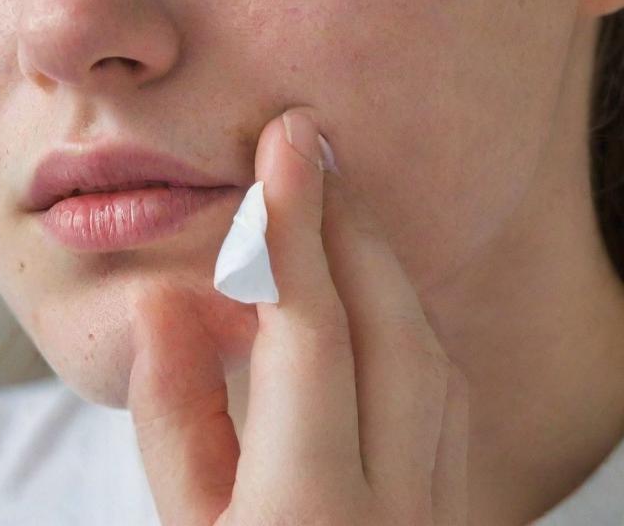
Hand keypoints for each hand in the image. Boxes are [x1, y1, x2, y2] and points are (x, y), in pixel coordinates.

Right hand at [126, 107, 469, 525]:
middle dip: (347, 222)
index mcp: (309, 516)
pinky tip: (366, 290)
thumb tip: (166, 301)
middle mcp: (400, 514)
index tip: (285, 140)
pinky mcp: (464, 513)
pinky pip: (446, 395)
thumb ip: (172, 419)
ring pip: (432, 356)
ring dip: (380, 265)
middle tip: (307, 143)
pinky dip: (403, 321)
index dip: (294, 226)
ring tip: (329, 202)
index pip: (311, 333)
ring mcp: (445, 516)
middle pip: (391, 329)